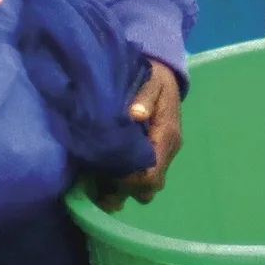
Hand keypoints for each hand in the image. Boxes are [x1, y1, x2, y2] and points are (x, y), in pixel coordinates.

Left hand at [92, 64, 184, 208]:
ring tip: (97, 179)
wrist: (163, 74)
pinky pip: (141, 179)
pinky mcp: (153, 155)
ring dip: (122, 188)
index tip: (105, 174)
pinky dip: (122, 182)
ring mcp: (161, 155)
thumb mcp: (151, 80)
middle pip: (149, 188)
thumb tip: (136, 114)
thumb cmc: (154, 78)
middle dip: (123, 189)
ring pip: (145, 188)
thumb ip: (144, 97)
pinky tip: (102, 173)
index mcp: (167, 136)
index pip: (151, 174)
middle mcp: (166, 151)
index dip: (128, 181)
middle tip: (97, 179)